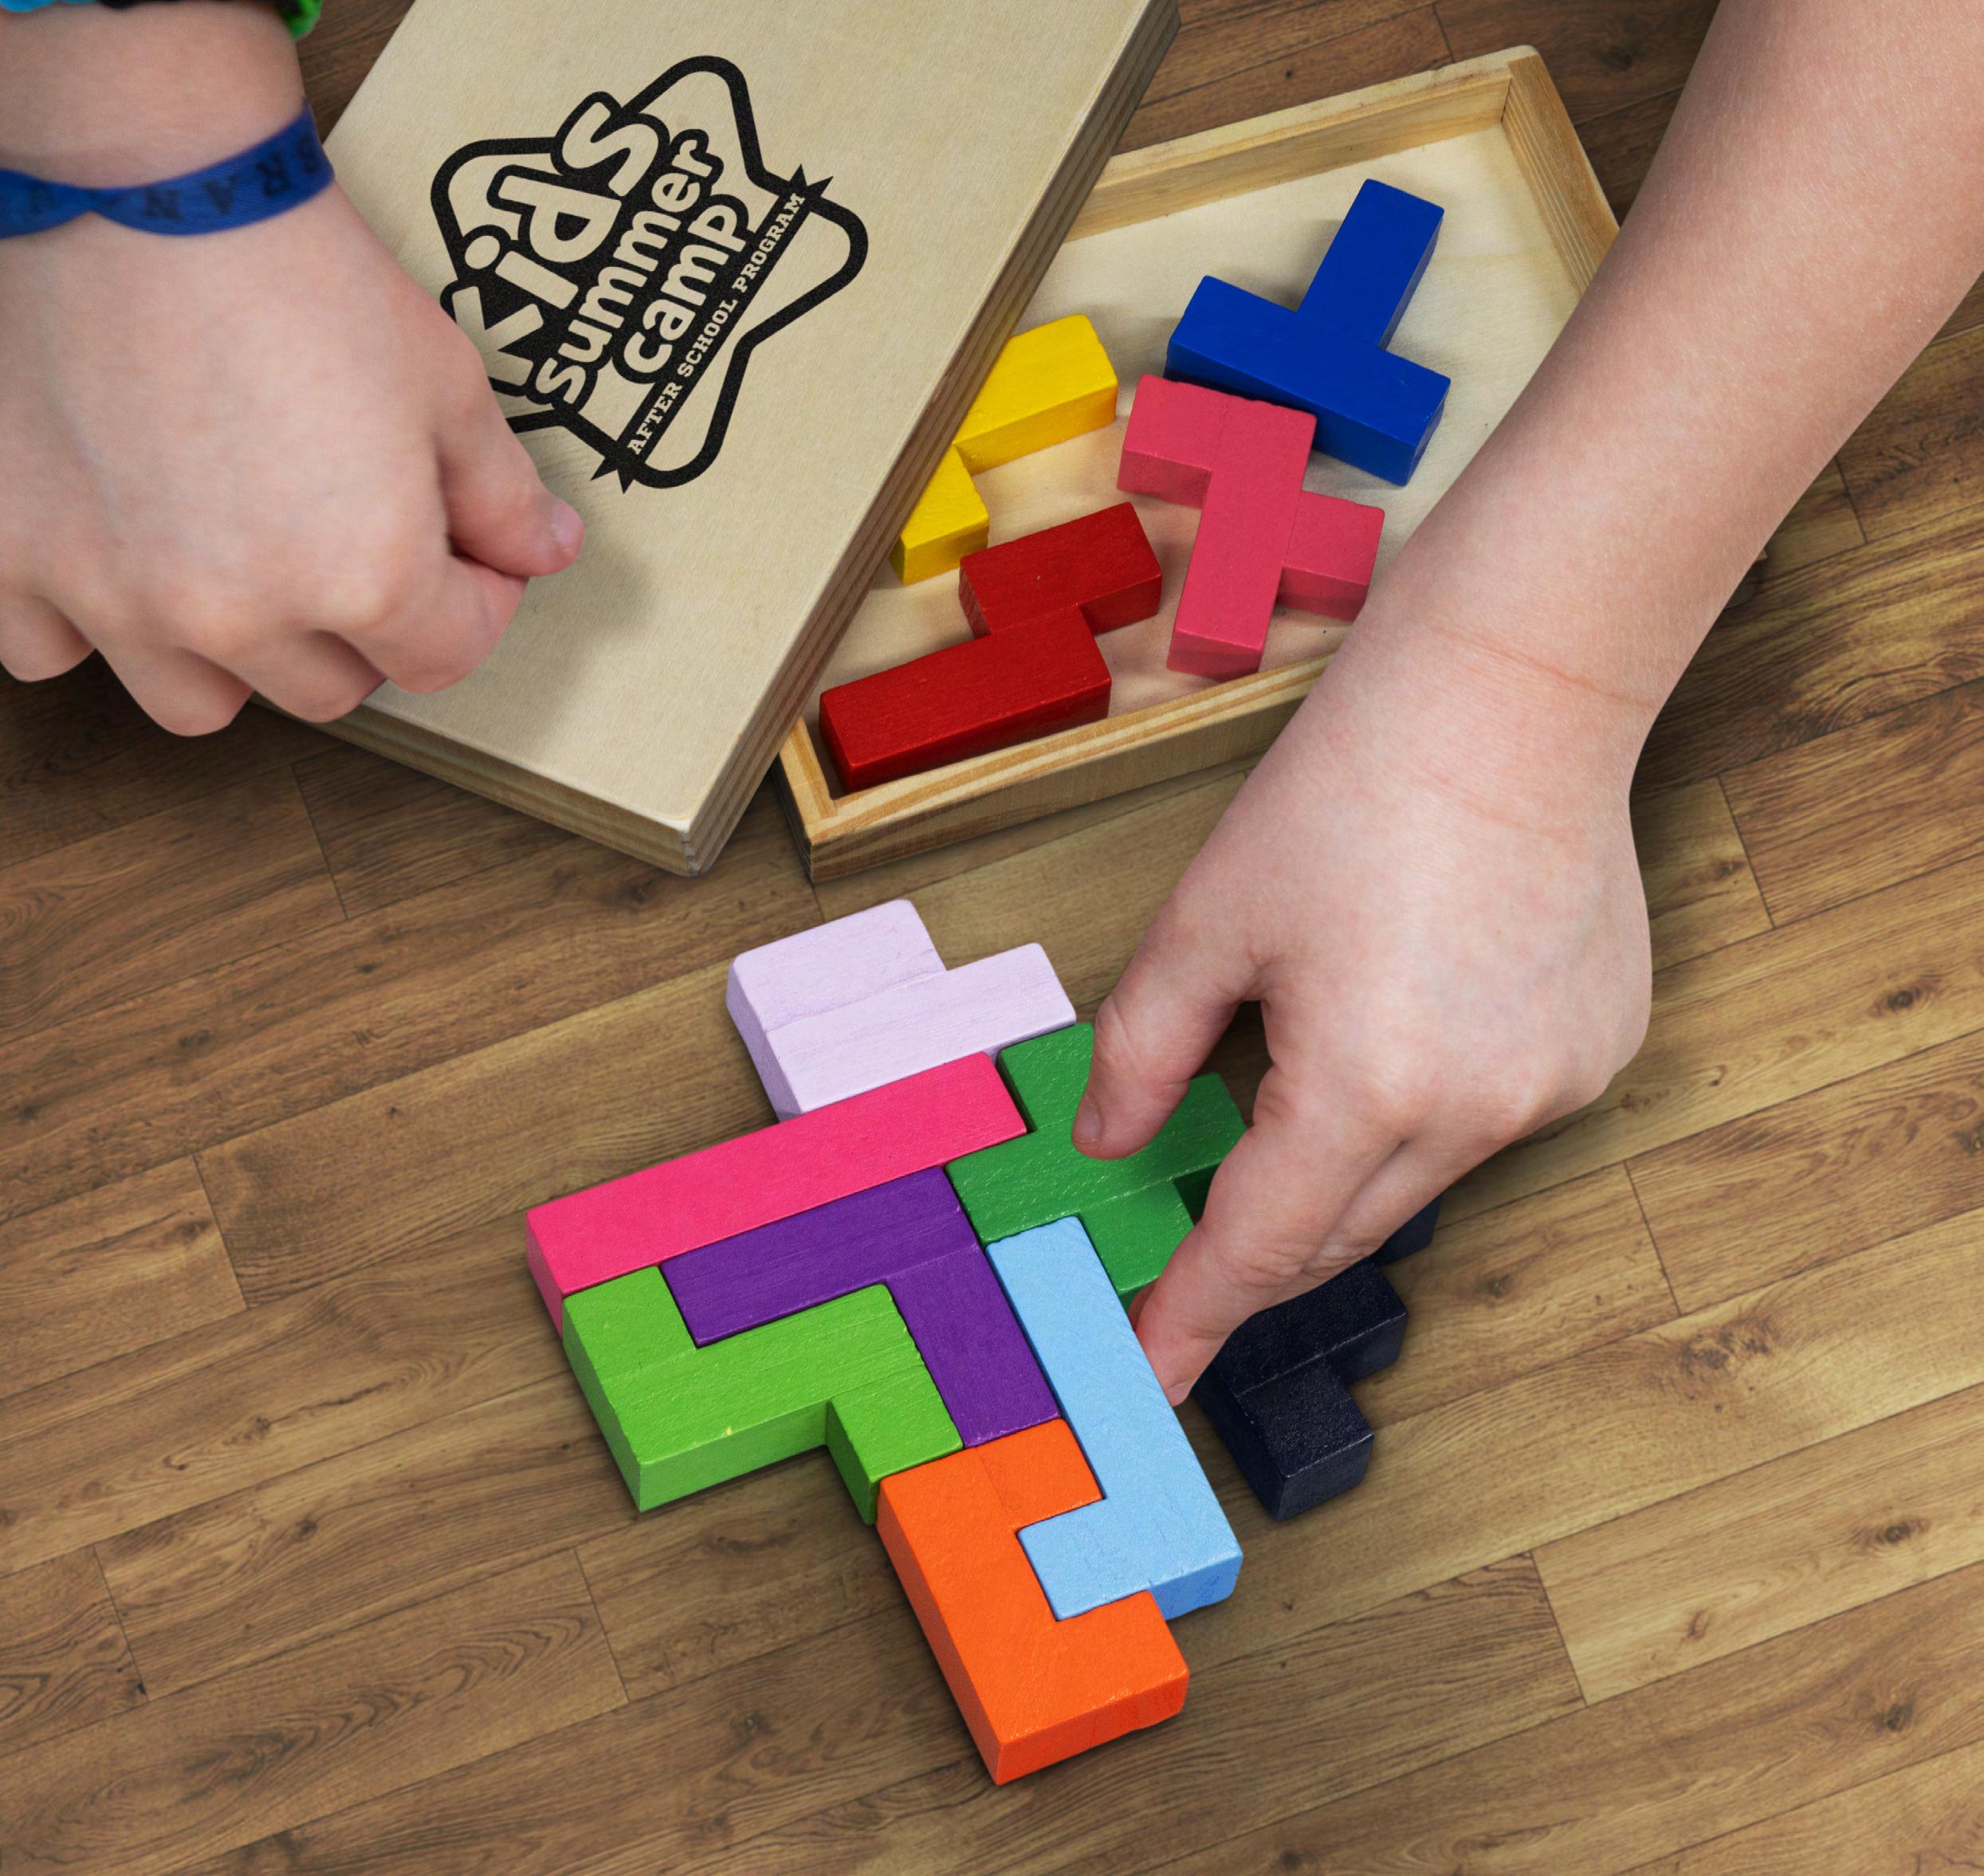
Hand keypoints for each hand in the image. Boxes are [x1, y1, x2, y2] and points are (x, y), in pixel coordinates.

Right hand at [0, 3, 580, 732]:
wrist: (139, 175)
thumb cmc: (294, 268)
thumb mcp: (446, 381)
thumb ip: (505, 495)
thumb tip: (544, 551)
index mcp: (362, 580)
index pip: (445, 660)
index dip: (474, 606)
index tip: (467, 561)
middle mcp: (236, 612)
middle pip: (327, 689)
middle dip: (362, 632)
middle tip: (355, 544)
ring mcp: (113, 594)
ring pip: (197, 700)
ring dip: (233, 657)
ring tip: (241, 569)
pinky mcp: (12, 554)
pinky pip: (48, 651)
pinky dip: (85, 623)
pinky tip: (119, 557)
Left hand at [1074, 593, 1653, 1400]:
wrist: (1513, 696)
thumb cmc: (1350, 790)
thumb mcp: (1207, 923)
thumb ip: (1141, 1051)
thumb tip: (1107, 1145)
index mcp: (1364, 1086)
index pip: (1256, 1248)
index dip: (1191, 1317)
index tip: (1147, 1374)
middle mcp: (1475, 1113)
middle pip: (1336, 1235)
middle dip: (1256, 1249)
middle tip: (1189, 1242)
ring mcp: (1551, 1089)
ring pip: (1411, 1186)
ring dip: (1338, 1173)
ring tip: (1295, 1086)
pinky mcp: (1598, 1054)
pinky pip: (1482, 1126)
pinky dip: (1420, 1114)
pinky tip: (1399, 1026)